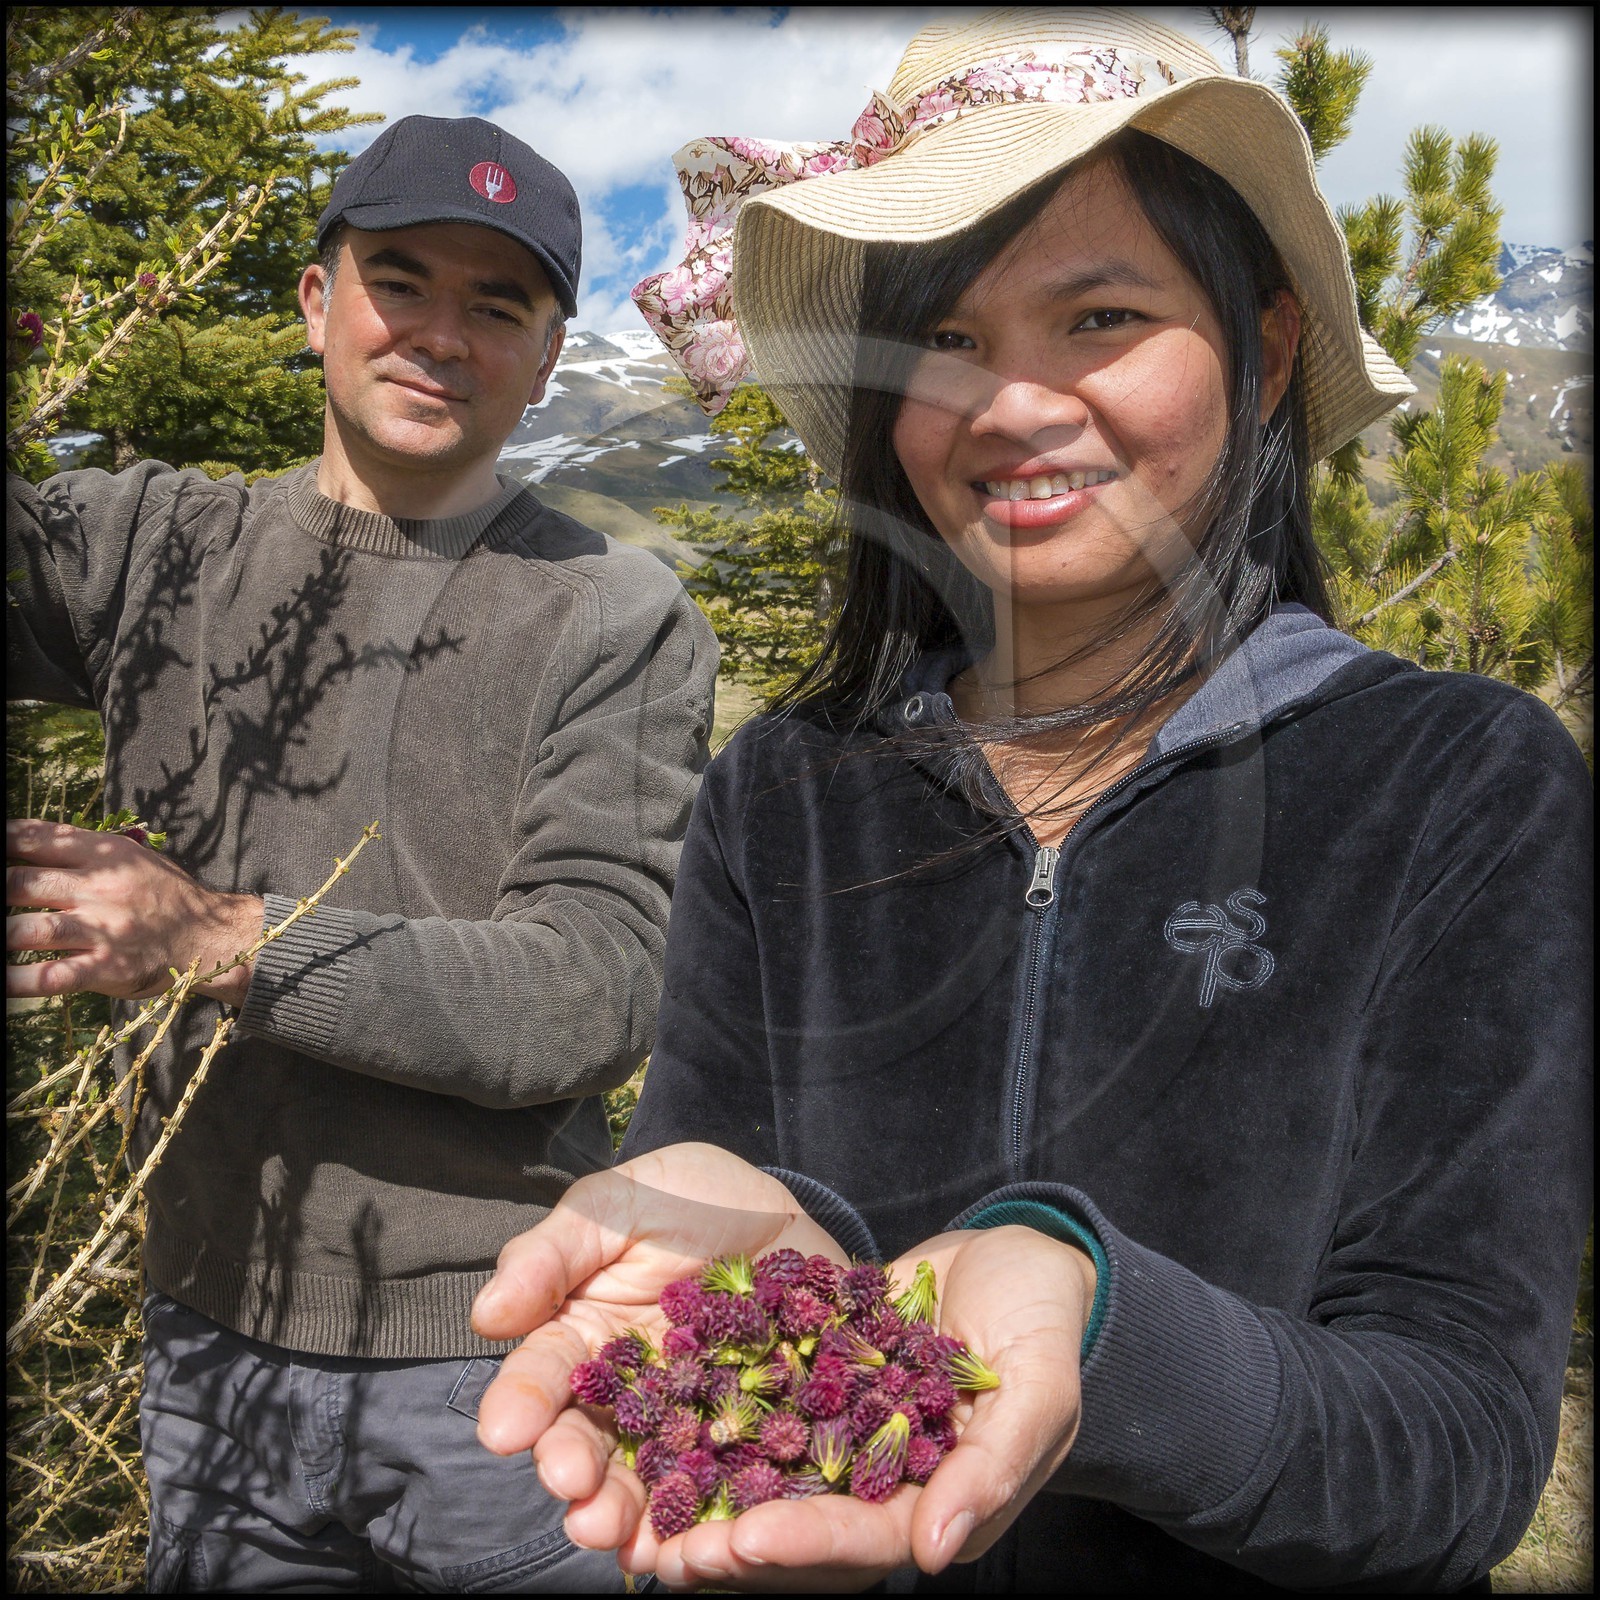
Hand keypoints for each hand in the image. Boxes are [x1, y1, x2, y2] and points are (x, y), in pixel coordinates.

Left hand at [6, 818, 262, 1004]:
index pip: (35, 839)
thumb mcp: (136, 859)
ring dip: (2, 935)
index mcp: (105, 856)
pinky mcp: (106, 968)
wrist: (213, 937)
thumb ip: (88, 851)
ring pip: (26, 930)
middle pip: (20, 883)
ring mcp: (101, 930)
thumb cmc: (169, 898)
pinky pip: (51, 976)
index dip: (2, 842)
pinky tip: (3, 980)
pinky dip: (18, 981)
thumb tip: (33, 843)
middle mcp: (99, 889)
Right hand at [471, 1144, 848, 1548]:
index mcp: (582, 1338)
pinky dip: (703, 1519)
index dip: (521, 1404)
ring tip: (618, 1532)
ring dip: (625, 1512)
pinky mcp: (749, 1437)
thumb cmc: (688, 1196)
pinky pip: (723, 1485)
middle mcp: (625, 1393)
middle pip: (587, 1442)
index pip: (541, 1376)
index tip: (507, 1432)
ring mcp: (685, 1421)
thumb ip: (552, 1254)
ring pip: (645, 1479)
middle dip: (573, 1472)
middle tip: (572, 1490)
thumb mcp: (617, 1203)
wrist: (785, 1209)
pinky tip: (689, 1544)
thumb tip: (487, 1316)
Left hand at [628, 1224, 1094, 1591]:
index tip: (740, 1544)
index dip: (804, 1545)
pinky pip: (765, 1405)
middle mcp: (883, 1479)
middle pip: (802, 1527)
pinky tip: (661, 1414)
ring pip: (771, 1476)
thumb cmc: (1047, 1323)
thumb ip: (994, 1466)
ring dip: (711, 1495)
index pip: (865, 1539)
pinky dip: (716, 1419)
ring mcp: (847, 1431)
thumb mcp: (1040, 1389)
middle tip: (664, 1552)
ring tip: (643, 1504)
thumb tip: (936, 1551)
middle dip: (734, 1543)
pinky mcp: (821, 1380)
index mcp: (938, 1501)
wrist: (1026, 1258)